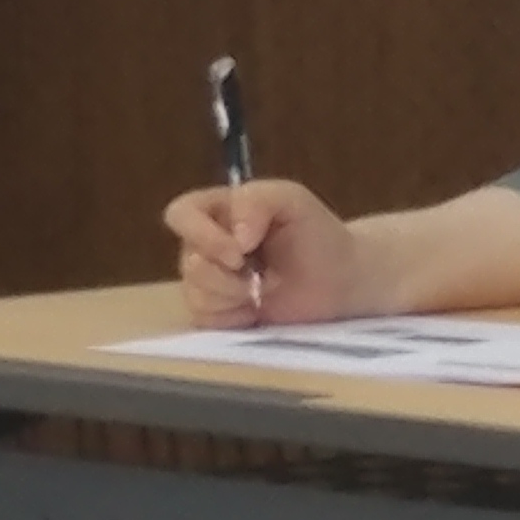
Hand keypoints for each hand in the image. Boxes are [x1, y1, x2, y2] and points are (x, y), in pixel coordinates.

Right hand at [162, 179, 366, 326]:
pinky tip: (255, 309)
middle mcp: (203, 245)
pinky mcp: (216, 314)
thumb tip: (233, 238)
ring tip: (262, 290)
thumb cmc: (315, 233)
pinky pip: (204, 320)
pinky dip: (233, 317)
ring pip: (195, 294)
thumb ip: (256, 201)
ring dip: (233, 296)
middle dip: (227, 275)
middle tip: (260, 276)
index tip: (239, 252)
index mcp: (216, 210)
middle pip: (189, 262)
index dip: (202, 235)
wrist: (339, 280)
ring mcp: (207, 282)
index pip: (181, 215)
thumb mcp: (291, 199)